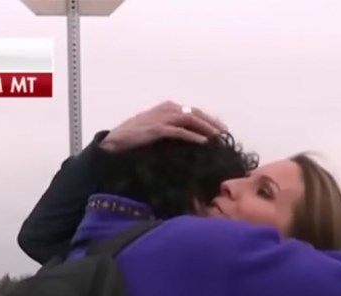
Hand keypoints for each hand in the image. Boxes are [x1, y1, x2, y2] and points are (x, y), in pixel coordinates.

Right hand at [99, 101, 224, 152]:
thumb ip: (172, 131)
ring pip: (190, 120)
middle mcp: (167, 109)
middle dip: (212, 123)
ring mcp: (162, 117)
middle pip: (195, 113)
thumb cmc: (134, 138)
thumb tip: (190, 140)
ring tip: (218, 138)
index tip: (221, 129)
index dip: (208, 120)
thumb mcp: (156, 131)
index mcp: (168, 107)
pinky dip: (193, 136)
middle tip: (225, 134)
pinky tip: (203, 143)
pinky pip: (180, 131)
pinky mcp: (157, 129)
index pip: (193, 112)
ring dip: (206, 128)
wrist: (115, 141)